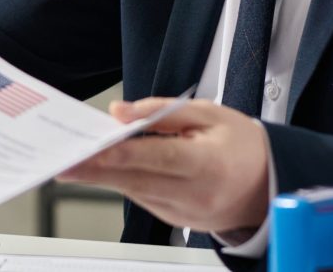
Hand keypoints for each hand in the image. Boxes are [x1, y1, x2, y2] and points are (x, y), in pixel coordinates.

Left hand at [56, 98, 269, 233]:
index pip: (155, 157)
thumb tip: (121, 112)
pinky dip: (122, 183)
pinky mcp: (178, 221)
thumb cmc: (242, 145)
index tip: (87, 151)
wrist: (270, 185)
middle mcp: (196, 193)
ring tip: (73, 162)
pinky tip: (102, 170)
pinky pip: (142, 199)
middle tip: (63, 162)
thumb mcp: (209, 114)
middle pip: (136, 180)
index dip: (118, 154)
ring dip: (103, 177)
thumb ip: (162, 111)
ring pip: (134, 192)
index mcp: (208, 163)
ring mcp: (187, 212)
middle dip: (95, 170)